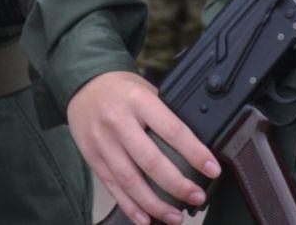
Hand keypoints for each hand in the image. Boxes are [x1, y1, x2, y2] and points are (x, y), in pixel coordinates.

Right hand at [66, 71, 217, 224]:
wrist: (83, 85)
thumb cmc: (121, 88)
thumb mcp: (146, 89)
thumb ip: (165, 113)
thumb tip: (195, 143)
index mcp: (139, 101)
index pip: (172, 130)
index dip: (195, 152)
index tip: (212, 169)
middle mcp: (119, 122)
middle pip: (150, 161)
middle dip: (177, 184)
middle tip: (196, 197)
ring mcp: (103, 142)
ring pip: (130, 180)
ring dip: (154, 204)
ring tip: (175, 216)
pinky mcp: (92, 158)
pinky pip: (113, 187)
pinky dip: (130, 206)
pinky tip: (145, 218)